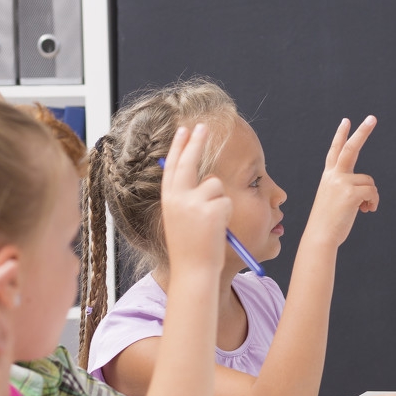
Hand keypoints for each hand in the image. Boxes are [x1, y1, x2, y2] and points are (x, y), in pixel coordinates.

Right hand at [163, 124, 231, 273]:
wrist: (194, 270)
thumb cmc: (191, 248)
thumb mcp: (182, 219)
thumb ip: (188, 198)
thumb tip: (207, 179)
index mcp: (168, 199)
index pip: (172, 166)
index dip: (178, 147)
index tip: (184, 131)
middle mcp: (177, 197)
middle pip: (190, 161)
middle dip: (196, 141)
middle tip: (203, 126)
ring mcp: (194, 202)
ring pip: (215, 184)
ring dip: (219, 200)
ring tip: (212, 223)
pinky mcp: (211, 208)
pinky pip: (227, 200)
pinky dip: (227, 213)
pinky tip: (218, 228)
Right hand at [305, 117, 378, 246]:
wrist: (320, 236)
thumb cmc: (328, 223)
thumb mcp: (335, 201)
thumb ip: (346, 190)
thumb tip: (367, 194)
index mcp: (328, 177)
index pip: (334, 151)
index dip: (341, 136)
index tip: (346, 121)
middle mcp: (333, 176)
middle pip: (350, 148)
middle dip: (362, 132)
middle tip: (372, 118)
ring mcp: (341, 182)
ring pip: (369, 182)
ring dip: (371, 196)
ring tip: (362, 209)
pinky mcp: (350, 192)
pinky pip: (372, 192)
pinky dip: (373, 203)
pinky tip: (366, 211)